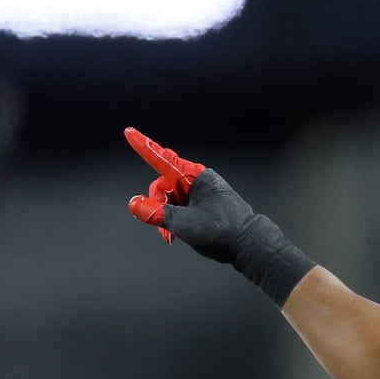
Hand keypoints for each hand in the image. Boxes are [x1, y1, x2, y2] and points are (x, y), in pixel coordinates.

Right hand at [124, 128, 315, 304]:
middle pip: (163, 186)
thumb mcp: (183, 223)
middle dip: (158, 206)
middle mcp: (198, 182)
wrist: (250, 246)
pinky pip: (183, 208)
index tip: (129, 132)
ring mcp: (203, 194)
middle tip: (164, 230)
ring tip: (173, 237)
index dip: (144, 147)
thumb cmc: (222, 231)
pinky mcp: (206, 206)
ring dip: (167, 218)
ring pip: (172, 200)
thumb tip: (134, 203)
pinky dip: (177, 221)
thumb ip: (157, 212)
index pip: (162, 159)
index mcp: (195, 177)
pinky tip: (179, 235)